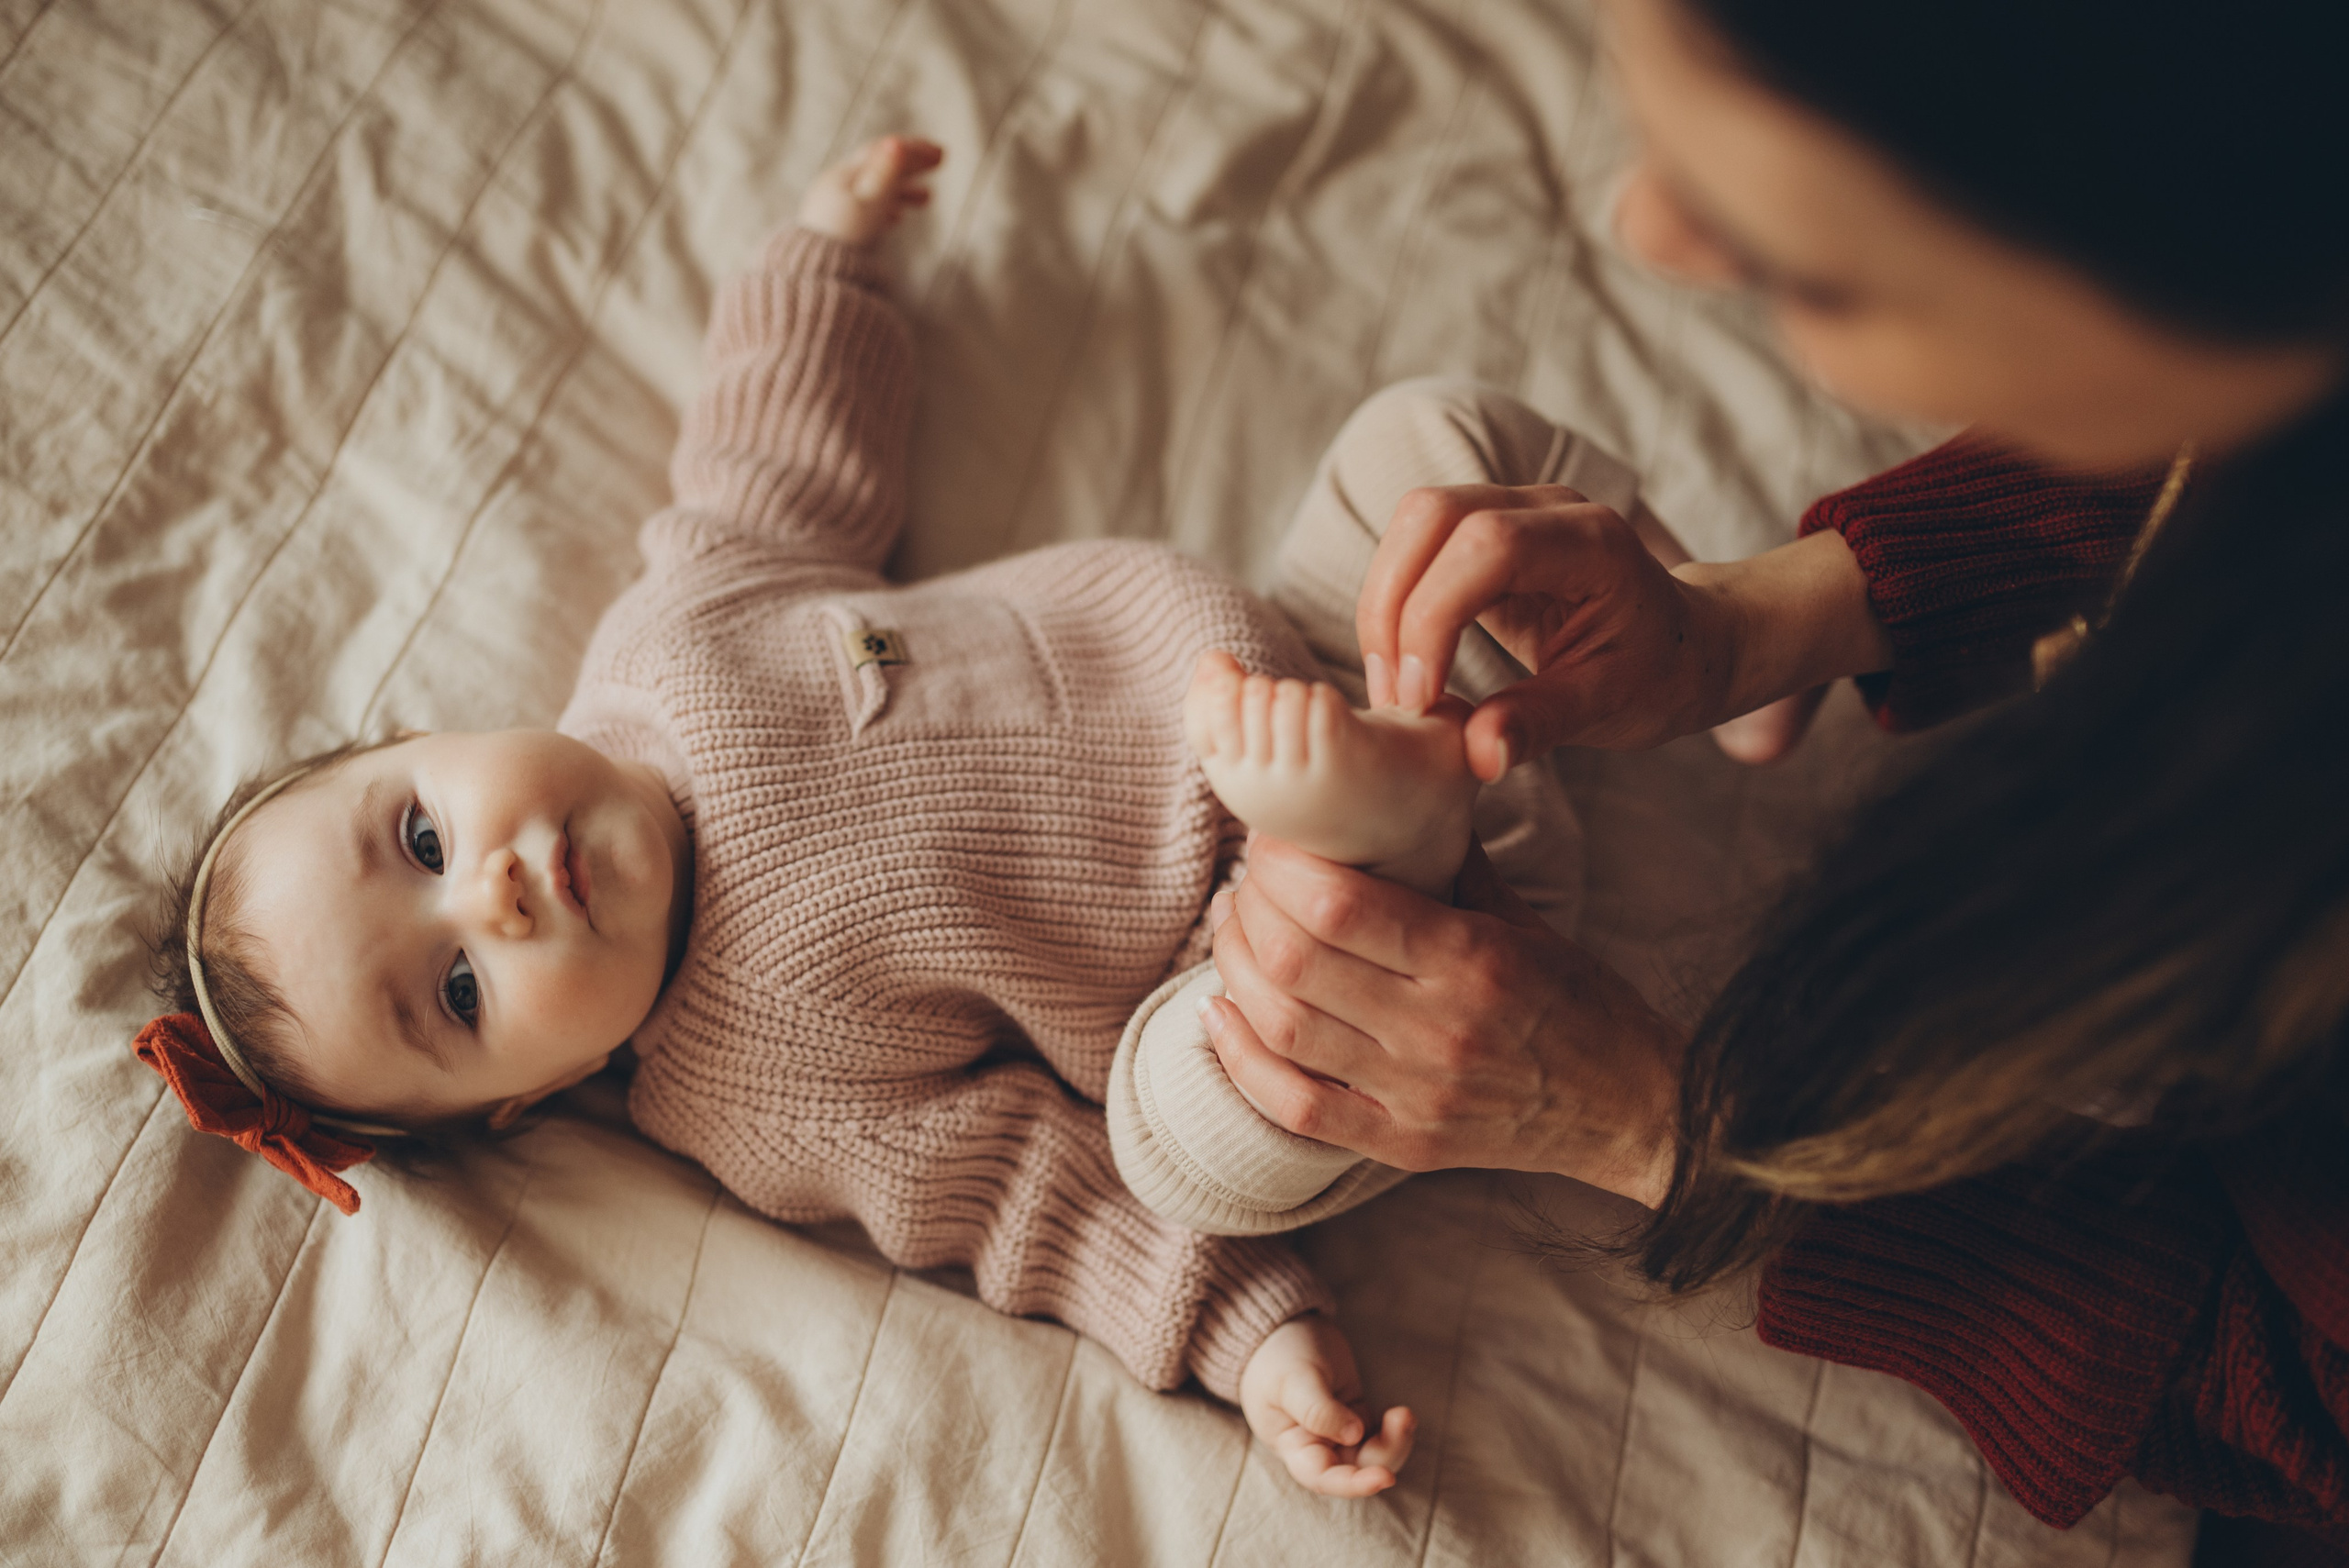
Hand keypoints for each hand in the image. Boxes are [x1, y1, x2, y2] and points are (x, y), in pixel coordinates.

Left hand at [798, 135, 942, 246]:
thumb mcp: (869, 201)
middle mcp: (839, 186)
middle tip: (940, 163)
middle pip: (879, 168)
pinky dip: (887, 209)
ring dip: (903, 190)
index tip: (940, 153)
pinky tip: (899, 218)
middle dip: (911, 166)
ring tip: (928, 198)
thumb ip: (884, 173)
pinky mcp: (837, 229)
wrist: (818, 271)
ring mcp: (837, 207)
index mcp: (845, 175)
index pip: (883, 151)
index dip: (913, 149)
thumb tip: (897, 144)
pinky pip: (866, 212)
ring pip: (875, 191)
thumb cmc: (846, 234)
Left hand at [1203, 836, 1681, 1204]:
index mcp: (1472, 958)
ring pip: (1284, 1028)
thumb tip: (1383, 794)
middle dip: (1250, 908)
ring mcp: (1416, 1093)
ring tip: (1232, 932)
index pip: (1341, 903)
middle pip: (1297, 960)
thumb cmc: (1578, 1002)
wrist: (1634, 1109)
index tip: (1269, 841)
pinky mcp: (1403, 1143)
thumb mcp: (1523, 918)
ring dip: (1236, 971)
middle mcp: (1439, 1028)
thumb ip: (1450, 862)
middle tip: (1244, 883)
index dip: (1282, 865)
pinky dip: (1242, 1060)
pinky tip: (1220, 1016)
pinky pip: (1297, 1107)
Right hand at [1240, 1315, 1416, 1497]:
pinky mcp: (1356, 1417)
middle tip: (1402, 1418)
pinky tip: (1401, 1415)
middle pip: (1357, 1468)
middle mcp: (1318, 1447)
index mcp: (1294, 1447)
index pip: (1324, 1477)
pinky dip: (1395, 1430)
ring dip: (1395, 1441)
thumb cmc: (1277, 1359)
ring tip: (1404, 1414)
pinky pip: (1381, 1436)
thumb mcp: (1293, 1381)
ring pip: (1374, 1455)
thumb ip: (1318, 1410)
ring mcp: (1340, 1433)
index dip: (1354, 1484)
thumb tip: (1354, 1435)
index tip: (1385, 1477)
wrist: (1281, 1332)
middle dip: (1385, 1453)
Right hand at [1354, 485, 1889, 778]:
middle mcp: (1548, 508)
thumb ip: (1540, 724)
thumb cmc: (1658, 675)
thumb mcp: (1609, 709)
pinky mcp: (1485, 531)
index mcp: (1592, 543)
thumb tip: (1476, 754)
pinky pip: (1417, 545)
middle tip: (1396, 694)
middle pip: (1430, 514)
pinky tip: (1407, 662)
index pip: (1485, 547)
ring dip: (1384, 602)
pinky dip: (1396, 601)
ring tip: (1397, 684)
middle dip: (1392, 605)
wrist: (1685, 645)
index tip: (1421, 699)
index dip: (1433, 617)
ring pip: (1413, 522)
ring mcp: (1514, 509)